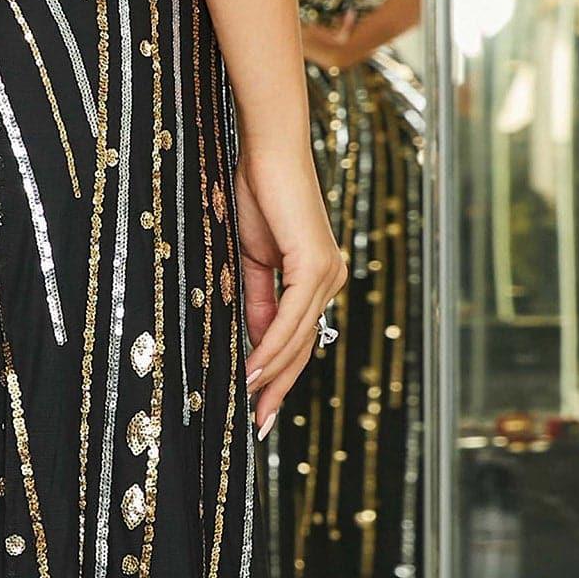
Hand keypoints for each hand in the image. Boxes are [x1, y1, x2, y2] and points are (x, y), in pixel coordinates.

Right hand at [235, 144, 345, 435]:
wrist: (266, 151)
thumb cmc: (257, 194)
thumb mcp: (250, 259)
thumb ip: (258, 301)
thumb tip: (255, 343)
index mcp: (316, 277)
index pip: (299, 338)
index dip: (279, 375)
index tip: (258, 407)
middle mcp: (329, 278)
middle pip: (304, 347)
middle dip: (280, 388)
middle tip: (258, 426)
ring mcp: (326, 272)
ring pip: (298, 337)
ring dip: (272, 374)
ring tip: (249, 403)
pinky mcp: (314, 263)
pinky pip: (292, 317)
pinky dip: (271, 345)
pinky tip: (253, 368)